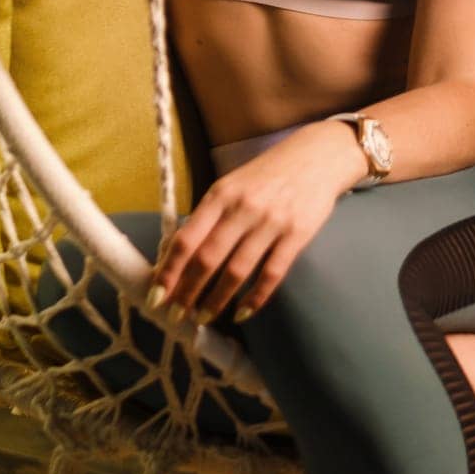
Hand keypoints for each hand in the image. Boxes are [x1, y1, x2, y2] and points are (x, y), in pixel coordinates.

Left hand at [147, 120, 359, 325]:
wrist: (318, 156)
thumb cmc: (268, 173)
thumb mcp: (232, 185)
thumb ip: (209, 216)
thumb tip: (176, 253)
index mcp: (221, 194)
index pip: (187, 238)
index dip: (169, 271)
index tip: (156, 294)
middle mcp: (243, 207)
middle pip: (207, 258)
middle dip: (187, 292)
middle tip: (175, 314)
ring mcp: (271, 222)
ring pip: (237, 271)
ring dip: (216, 300)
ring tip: (202, 317)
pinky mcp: (297, 235)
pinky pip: (272, 274)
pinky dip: (255, 298)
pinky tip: (242, 313)